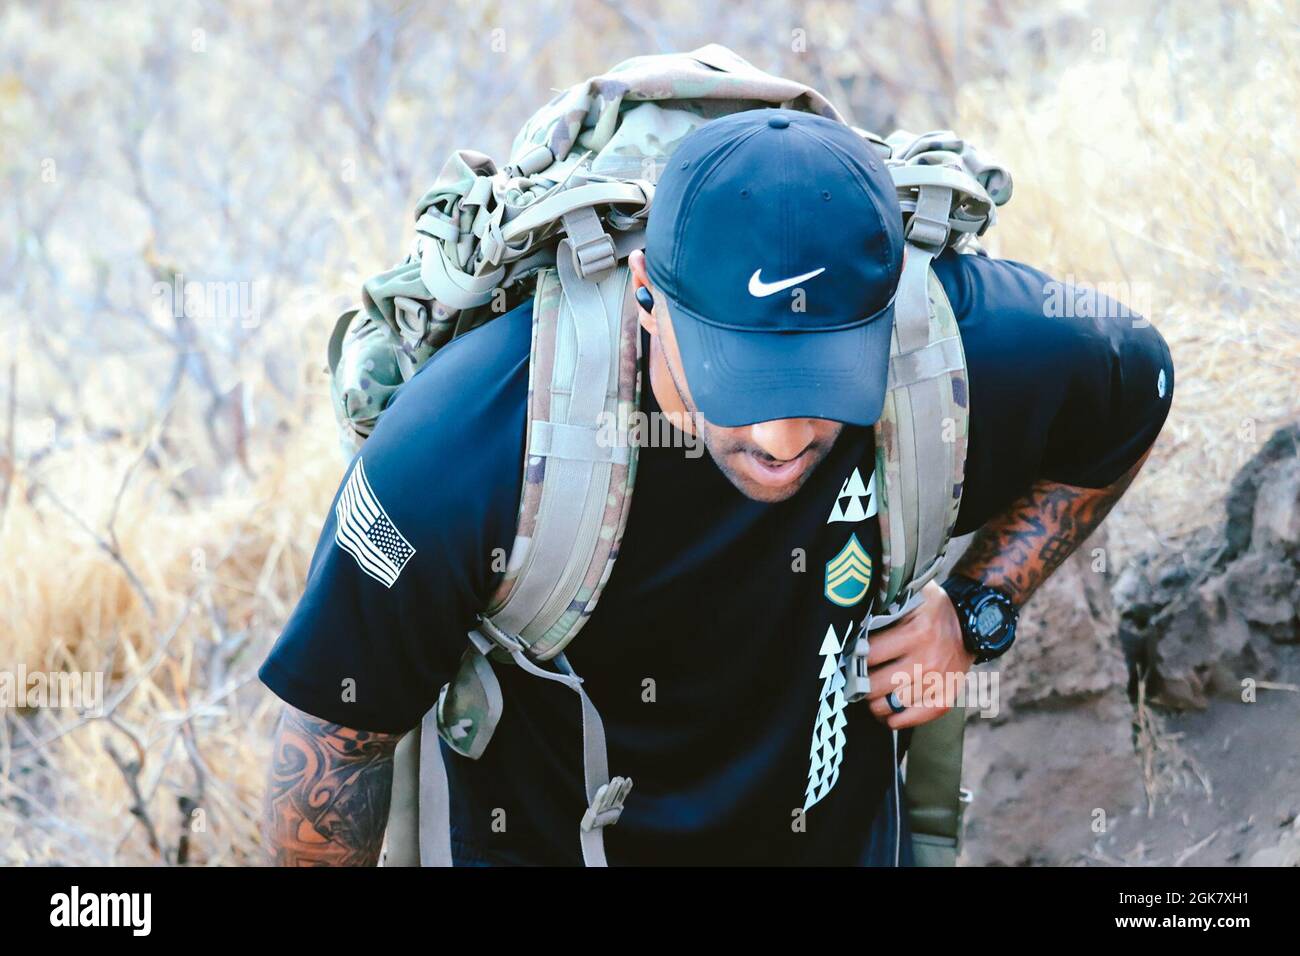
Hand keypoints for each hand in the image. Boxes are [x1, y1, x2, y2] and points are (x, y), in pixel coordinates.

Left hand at [864, 580, 974, 729]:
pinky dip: (897, 720)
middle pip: (876, 685)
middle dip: (861, 684)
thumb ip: (885, 604)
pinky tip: (889, 714)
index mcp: (916, 633)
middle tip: (857, 680)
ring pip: (892, 705)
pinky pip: (915, 718)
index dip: (855, 657)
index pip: (870, 654)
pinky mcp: (947, 696)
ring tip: (870, 696)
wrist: (972, 623)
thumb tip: (854, 618)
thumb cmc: (933, 609)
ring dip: (875, 703)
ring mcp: (938, 681)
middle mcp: (928, 660)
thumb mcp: (912, 596)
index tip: (850, 658)